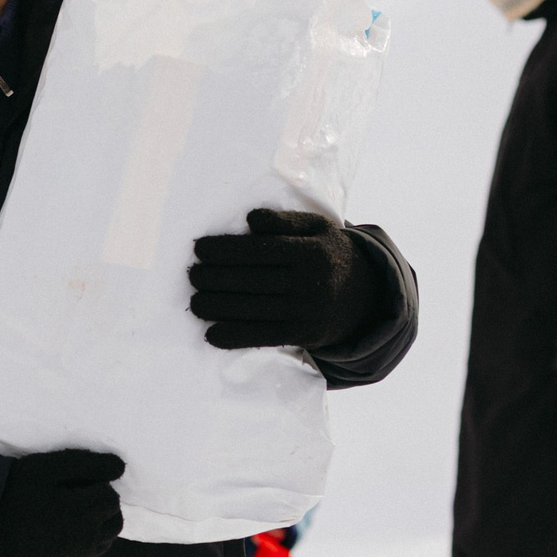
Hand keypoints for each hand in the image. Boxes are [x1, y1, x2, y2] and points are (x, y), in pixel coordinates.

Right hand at [0, 450, 124, 556]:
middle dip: (103, 508)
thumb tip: (120, 467)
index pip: (111, 497)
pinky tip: (59, 533)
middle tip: (79, 497)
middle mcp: (83, 540)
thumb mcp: (48, 467)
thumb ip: (88, 464)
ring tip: (71, 515)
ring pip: (102, 542)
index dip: (98, 486)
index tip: (79, 483)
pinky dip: (80, 544)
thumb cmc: (16, 489)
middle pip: (114, 522)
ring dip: (96, 527)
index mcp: (83, 513)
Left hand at [187, 209, 383, 350]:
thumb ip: (284, 221)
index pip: (260, 250)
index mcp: (312, 251)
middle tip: (192, 275)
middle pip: (253, 281)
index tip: (199, 249)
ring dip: (218, 308)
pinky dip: (234, 336)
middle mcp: (311, 283)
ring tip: (195, 302)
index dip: (226, 250)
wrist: (365, 295)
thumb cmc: (328, 253)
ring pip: (254, 310)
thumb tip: (251, 219)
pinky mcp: (303, 335)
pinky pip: (262, 337)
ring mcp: (307, 312)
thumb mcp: (317, 228)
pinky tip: (211, 334)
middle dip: (216, 278)